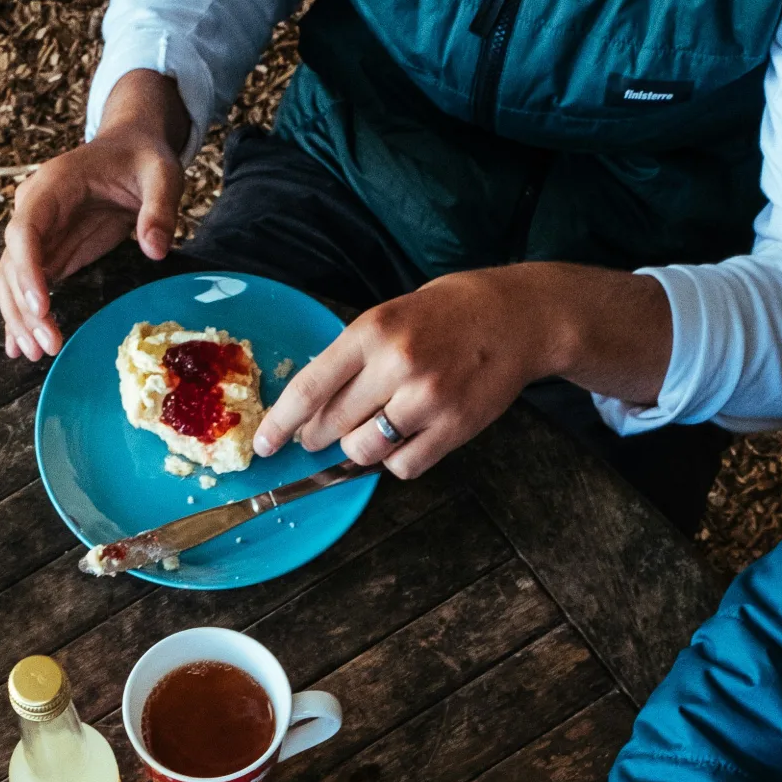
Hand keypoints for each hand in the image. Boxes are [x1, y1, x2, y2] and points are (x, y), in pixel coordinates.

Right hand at [0, 71, 186, 360]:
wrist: (131, 150)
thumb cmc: (143, 159)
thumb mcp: (162, 174)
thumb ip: (160, 209)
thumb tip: (154, 250)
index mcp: (53, 186)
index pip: (25, 230)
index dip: (28, 270)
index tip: (42, 308)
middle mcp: (34, 210)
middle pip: (11, 263)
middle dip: (24, 308)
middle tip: (45, 347)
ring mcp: (38, 234)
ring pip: (11, 280)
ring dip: (19, 319)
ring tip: (37, 354)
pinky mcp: (49, 253)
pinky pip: (25, 286)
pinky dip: (22, 316)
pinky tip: (19, 347)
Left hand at [252, 265, 671, 478]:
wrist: (517, 317)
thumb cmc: (447, 314)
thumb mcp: (391, 315)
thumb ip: (352, 356)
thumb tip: (310, 407)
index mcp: (374, 331)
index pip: (310, 388)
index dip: (280, 423)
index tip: (264, 444)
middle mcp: (398, 365)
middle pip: (334, 427)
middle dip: (319, 439)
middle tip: (319, 438)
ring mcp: (427, 400)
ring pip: (365, 452)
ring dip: (359, 451)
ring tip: (373, 430)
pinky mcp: (453, 428)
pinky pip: (403, 466)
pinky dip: (396, 460)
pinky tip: (408, 436)